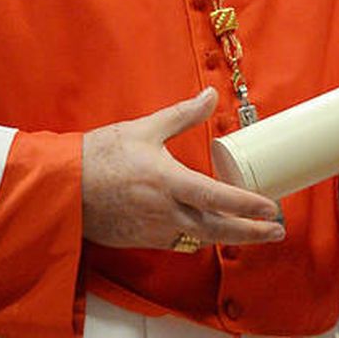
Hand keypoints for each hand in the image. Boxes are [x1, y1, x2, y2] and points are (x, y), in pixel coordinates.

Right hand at [82, 87, 284, 251]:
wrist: (63, 188)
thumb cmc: (100, 156)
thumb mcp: (145, 129)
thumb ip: (183, 115)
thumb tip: (211, 96)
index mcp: (169, 182)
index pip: (219, 199)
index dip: (249, 206)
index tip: (271, 209)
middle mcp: (167, 212)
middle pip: (219, 230)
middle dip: (251, 233)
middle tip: (275, 232)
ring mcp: (155, 230)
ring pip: (201, 240)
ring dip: (228, 239)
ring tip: (250, 235)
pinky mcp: (143, 240)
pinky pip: (180, 243)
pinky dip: (200, 240)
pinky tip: (208, 234)